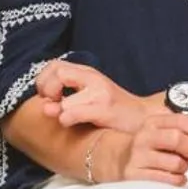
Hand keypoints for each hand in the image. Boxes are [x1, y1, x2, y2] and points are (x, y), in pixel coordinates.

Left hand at [36, 59, 150, 132]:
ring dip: (59, 110)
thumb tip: (44, 106)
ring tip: (64, 116)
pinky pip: (74, 112)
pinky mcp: (105, 108)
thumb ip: (66, 98)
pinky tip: (70, 123)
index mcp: (87, 73)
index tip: (48, 97)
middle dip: (47, 89)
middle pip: (56, 72)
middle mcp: (93, 78)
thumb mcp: (89, 97)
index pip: (54, 65)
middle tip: (53, 103)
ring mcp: (99, 92)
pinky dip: (66, 119)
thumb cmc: (114, 111)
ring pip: (64, 97)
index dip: (44, 80)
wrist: (143, 118)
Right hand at [100, 113, 187, 184]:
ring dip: (184, 168)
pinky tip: (172, 177)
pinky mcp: (135, 176)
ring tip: (178, 167)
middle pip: (178, 139)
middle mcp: (144, 137)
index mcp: (152, 122)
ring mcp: (138, 157)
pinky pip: (169, 181)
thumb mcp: (163, 134)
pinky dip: (178, 180)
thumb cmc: (149, 148)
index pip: (181, 120)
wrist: (116, 160)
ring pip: (176, 163)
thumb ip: (187, 134)